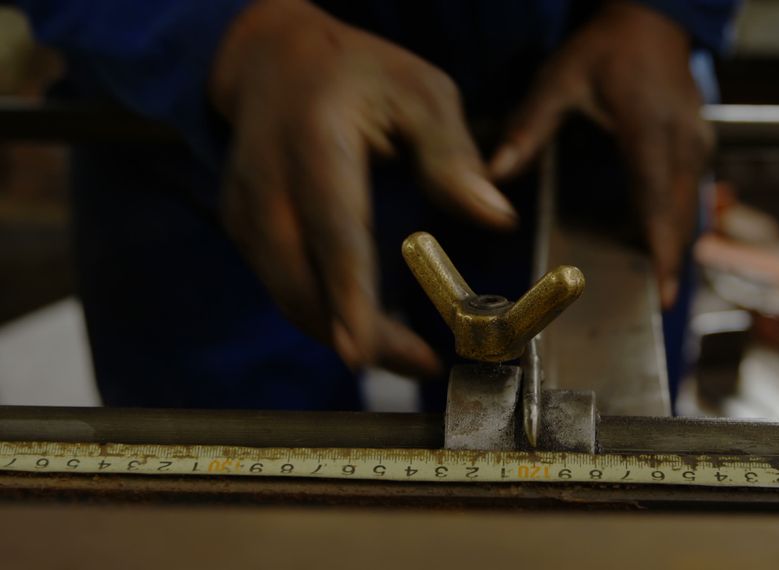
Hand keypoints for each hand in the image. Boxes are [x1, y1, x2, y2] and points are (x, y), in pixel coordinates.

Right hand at [210, 0, 516, 376]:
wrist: (272, 59)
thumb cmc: (360, 74)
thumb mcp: (421, 92)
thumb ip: (452, 155)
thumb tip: (496, 216)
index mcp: (314, 140)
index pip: (332, 230)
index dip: (347, 296)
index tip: (364, 351)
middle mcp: (266, 180)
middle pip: (299, 280)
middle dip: (354, 334)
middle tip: (420, 363)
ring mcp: (244, 208)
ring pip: (286, 294)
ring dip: (340, 333)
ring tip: (409, 355)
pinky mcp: (241, 227)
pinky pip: (281, 285)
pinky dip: (322, 314)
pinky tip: (368, 327)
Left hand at [490, 1, 712, 307]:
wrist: (652, 20)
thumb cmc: (606, 48)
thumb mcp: (559, 78)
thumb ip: (528, 128)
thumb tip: (495, 174)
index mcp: (649, 128)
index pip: (655, 198)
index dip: (658, 248)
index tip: (659, 290)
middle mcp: (683, 142)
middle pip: (679, 217)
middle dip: (667, 261)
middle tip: (648, 304)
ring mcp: (698, 146)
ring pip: (689, 211)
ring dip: (672, 246)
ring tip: (650, 287)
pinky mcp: (699, 149)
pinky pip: (690, 198)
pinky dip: (673, 225)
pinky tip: (653, 249)